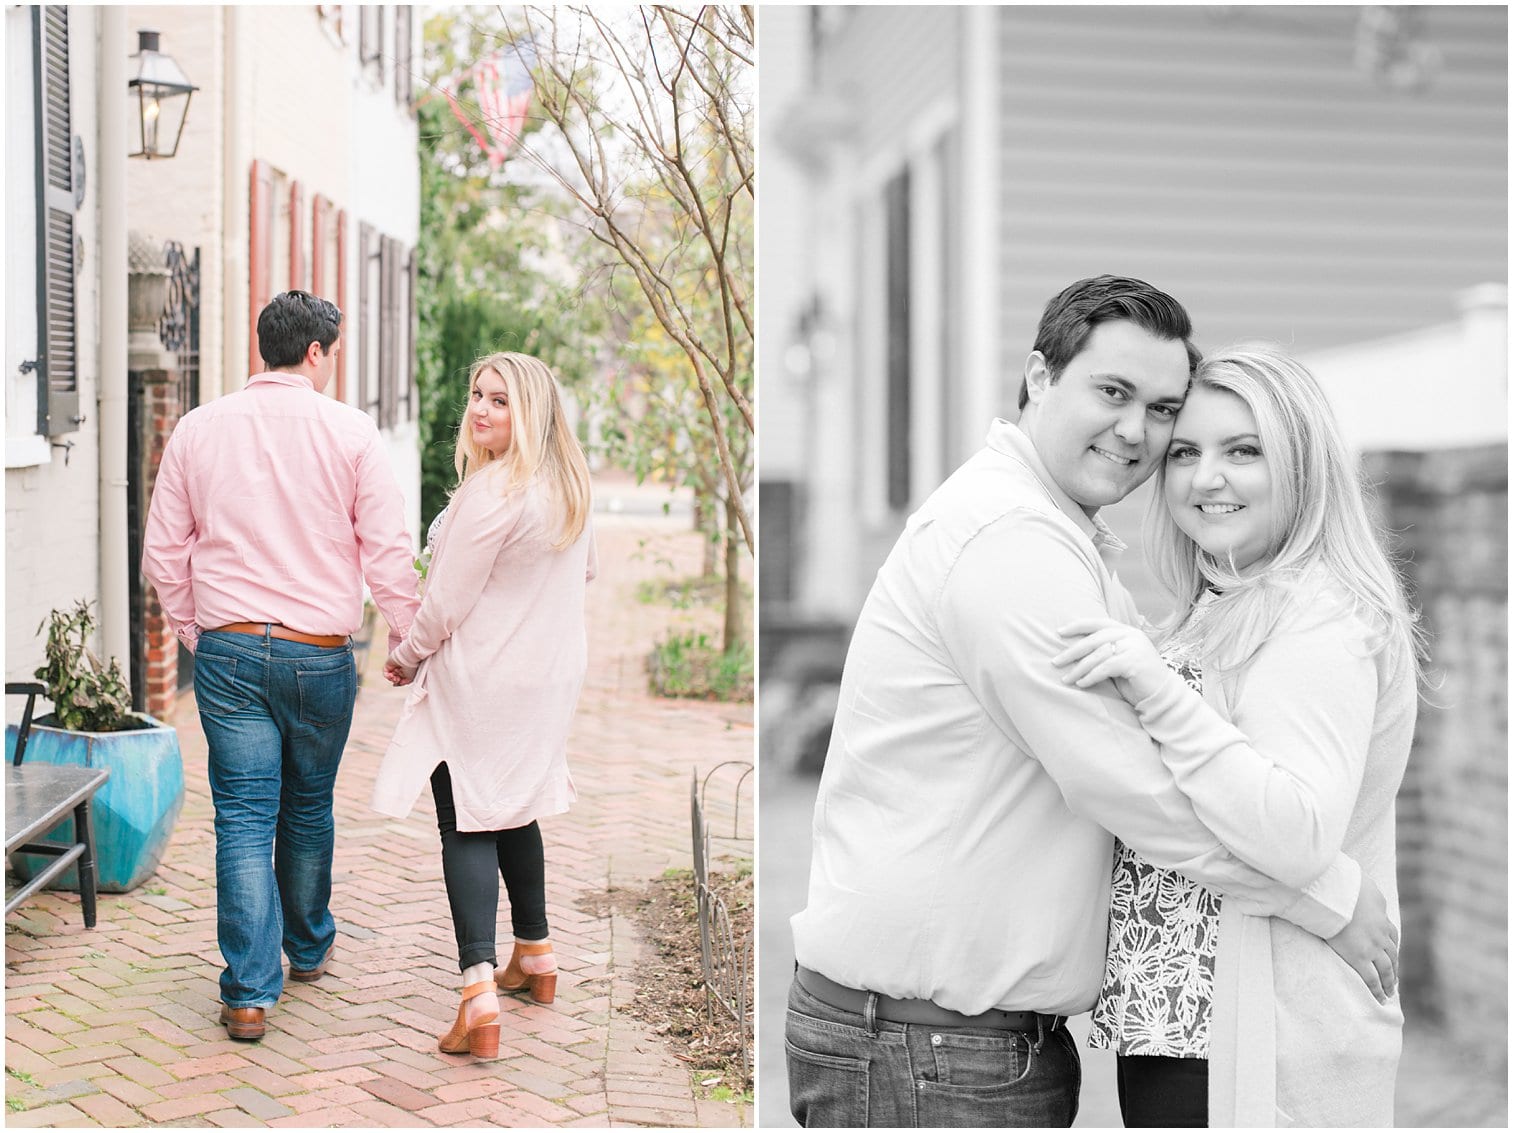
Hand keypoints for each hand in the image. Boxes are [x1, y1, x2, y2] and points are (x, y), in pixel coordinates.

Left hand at [384, 659, 414, 686]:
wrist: (408, 657)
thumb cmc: (412, 666)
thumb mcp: (411, 678)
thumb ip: (405, 682)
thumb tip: (400, 683)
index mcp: (406, 671)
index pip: (401, 678)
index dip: (400, 682)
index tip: (401, 683)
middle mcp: (400, 668)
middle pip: (395, 678)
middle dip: (396, 681)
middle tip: (398, 680)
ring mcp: (394, 666)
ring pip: (390, 676)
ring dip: (392, 679)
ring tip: (395, 678)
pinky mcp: (389, 664)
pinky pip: (385, 672)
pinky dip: (387, 676)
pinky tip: (391, 676)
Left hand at [1052, 617, 1167, 701]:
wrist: (1162, 695)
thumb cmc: (1136, 680)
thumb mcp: (1118, 660)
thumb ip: (1103, 651)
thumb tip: (1073, 652)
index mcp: (1126, 631)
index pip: (1098, 623)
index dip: (1077, 626)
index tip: (1059, 632)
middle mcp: (1131, 635)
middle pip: (1094, 639)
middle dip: (1072, 651)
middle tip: (1055, 662)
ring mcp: (1134, 647)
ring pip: (1098, 655)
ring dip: (1078, 668)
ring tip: (1066, 679)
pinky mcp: (1134, 662)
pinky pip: (1105, 668)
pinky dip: (1091, 676)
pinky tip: (1081, 684)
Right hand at [1326, 873, 1398, 1003]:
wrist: (1339, 894)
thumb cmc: (1347, 886)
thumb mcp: (1365, 885)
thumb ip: (1369, 892)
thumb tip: (1368, 889)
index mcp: (1381, 918)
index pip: (1392, 936)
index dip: (1392, 947)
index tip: (1392, 955)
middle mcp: (1380, 935)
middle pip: (1392, 956)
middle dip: (1394, 969)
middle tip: (1395, 981)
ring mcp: (1371, 947)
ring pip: (1386, 970)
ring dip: (1390, 982)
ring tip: (1390, 992)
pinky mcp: (1358, 957)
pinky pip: (1370, 978)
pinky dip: (1377, 989)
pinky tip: (1379, 998)